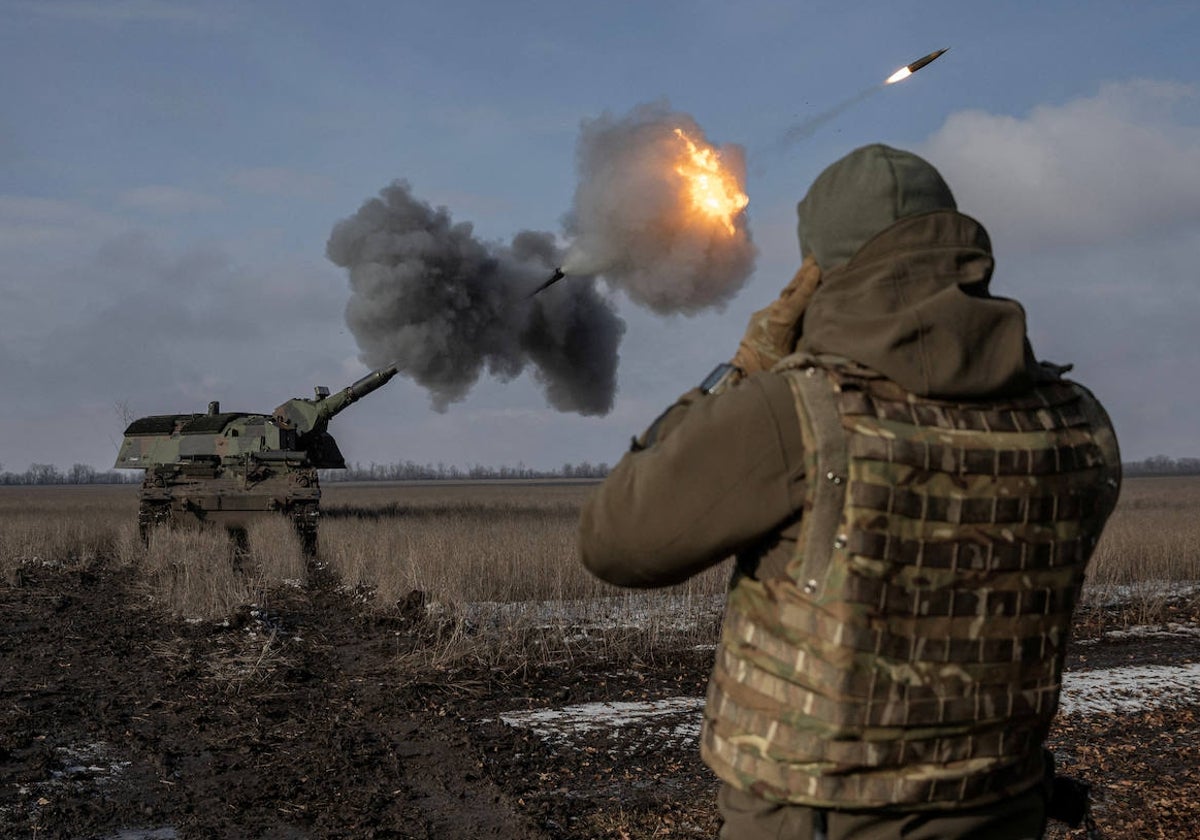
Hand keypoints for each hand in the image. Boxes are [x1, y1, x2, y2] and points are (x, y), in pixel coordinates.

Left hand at [731, 255, 821, 373]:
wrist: (743, 370)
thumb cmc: (769, 368)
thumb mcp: (790, 356)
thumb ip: (804, 339)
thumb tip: (820, 325)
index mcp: (777, 323)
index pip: (795, 299)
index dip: (806, 284)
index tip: (816, 268)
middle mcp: (769, 313)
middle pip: (790, 290)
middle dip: (803, 273)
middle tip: (815, 255)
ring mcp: (764, 313)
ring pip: (785, 295)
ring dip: (798, 282)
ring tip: (812, 267)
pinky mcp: (761, 315)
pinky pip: (780, 303)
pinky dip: (792, 295)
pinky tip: (800, 289)